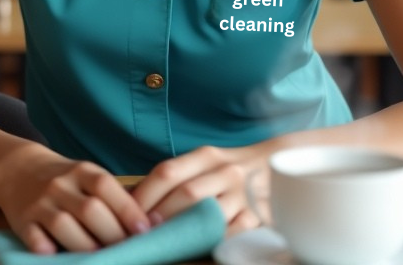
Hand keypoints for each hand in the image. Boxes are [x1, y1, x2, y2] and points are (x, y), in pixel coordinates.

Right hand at [0, 143, 151, 253]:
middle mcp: (60, 185)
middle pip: (90, 210)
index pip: (106, 187)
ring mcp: (40, 202)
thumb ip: (111, 195)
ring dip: (84, 244)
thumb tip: (149, 222)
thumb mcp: (87, 176)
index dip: (127, 209)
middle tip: (126, 249)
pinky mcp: (22, 220)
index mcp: (82, 171)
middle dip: (111, 233)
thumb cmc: (66, 180)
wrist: (17, 169)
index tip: (144, 230)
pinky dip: (44, 247)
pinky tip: (56, 254)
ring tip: (101, 256)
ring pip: (63, 225)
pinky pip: (33, 236)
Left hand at [130, 145, 262, 236]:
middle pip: (185, 194)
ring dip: (180, 231)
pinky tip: (193, 247)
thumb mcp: (203, 163)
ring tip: (162, 242)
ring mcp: (243, 194)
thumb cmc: (226, 170)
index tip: (128, 215)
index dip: (143, 195)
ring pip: (206, 213)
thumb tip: (134, 201)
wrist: (274, 166)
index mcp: (206, 156)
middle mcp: (226, 171)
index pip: (167, 173)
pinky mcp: (257, 216)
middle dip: (158, 217)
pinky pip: (230, 232)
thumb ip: (176, 178)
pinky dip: (208, 241)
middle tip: (139, 234)